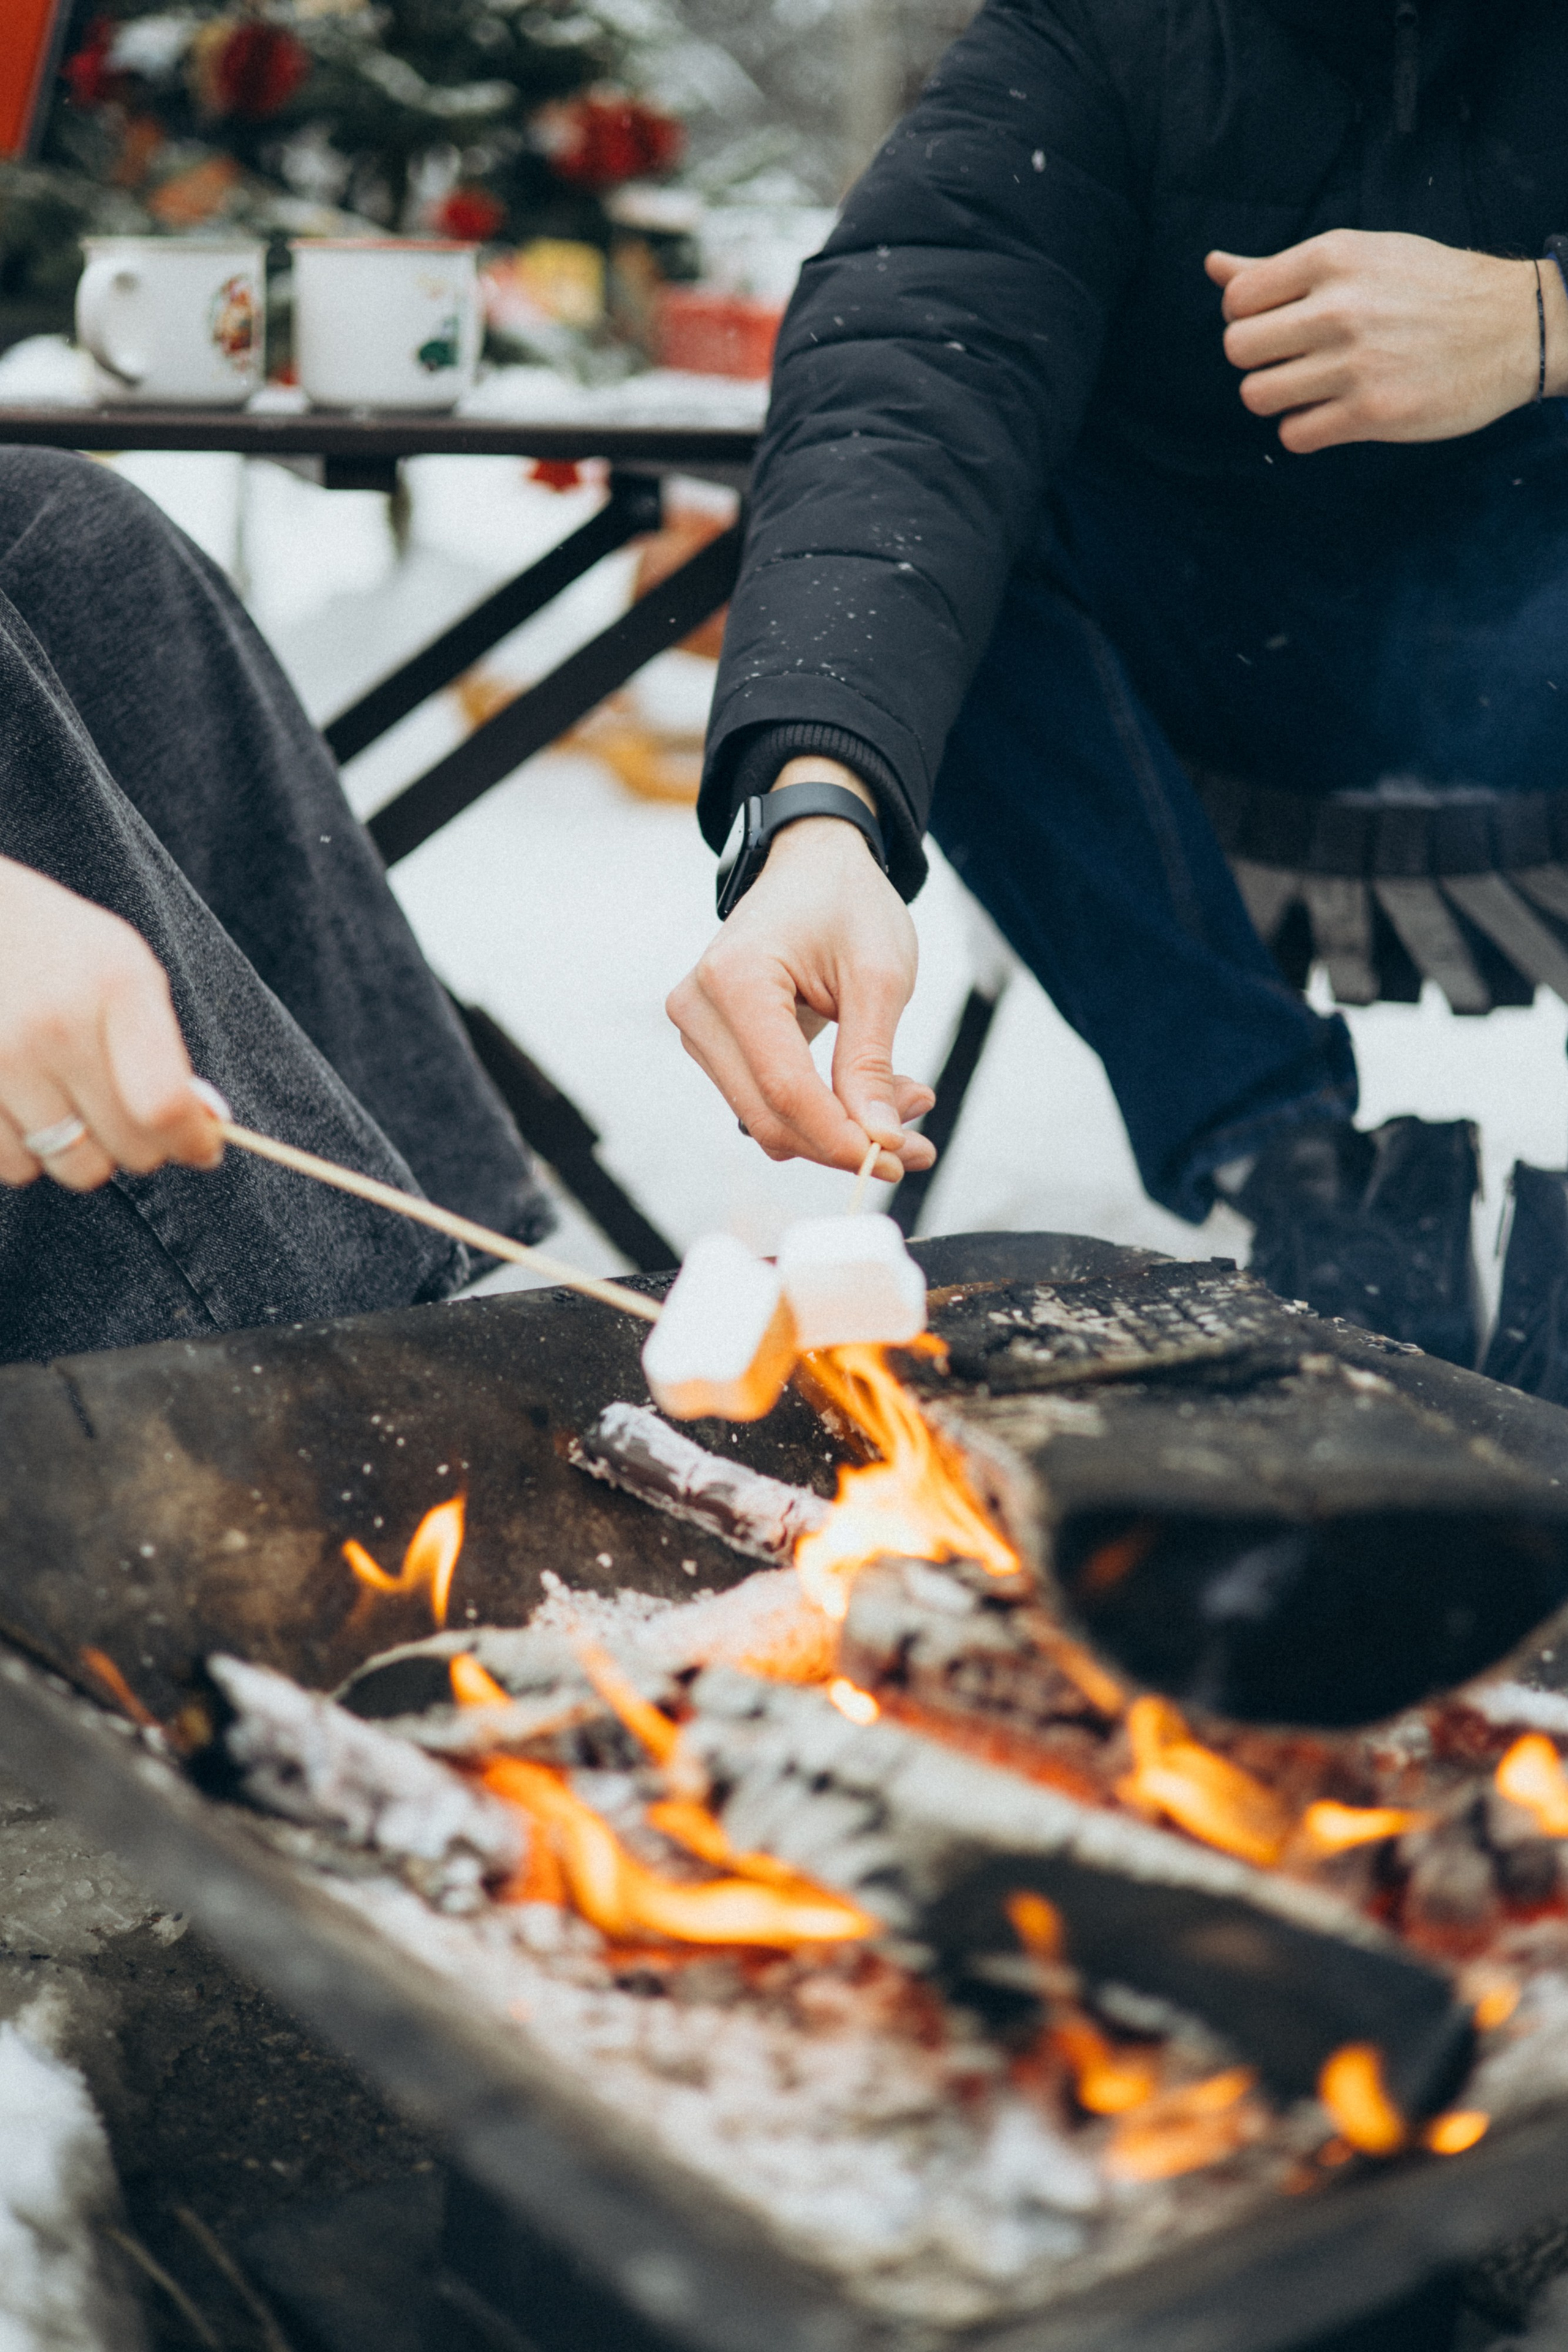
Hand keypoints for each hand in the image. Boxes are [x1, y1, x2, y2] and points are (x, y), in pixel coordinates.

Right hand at [0, 857, 221, 1189]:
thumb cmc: (55, 945)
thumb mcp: (123, 967)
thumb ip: (164, 1045)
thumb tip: (208, 1125)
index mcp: (115, 985)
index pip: (164, 1103)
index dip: (192, 1141)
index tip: (202, 1149)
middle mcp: (56, 1025)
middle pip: (127, 1147)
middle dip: (144, 1146)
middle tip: (132, 1120)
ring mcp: (1, 1058)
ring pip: (72, 1168)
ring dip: (82, 1153)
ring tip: (72, 1106)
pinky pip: (13, 1165)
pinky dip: (28, 1152)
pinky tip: (27, 1107)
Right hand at [667, 772, 936, 1182]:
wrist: (811, 863)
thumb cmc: (847, 904)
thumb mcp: (879, 975)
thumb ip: (872, 1061)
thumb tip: (881, 1142)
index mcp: (735, 979)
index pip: (784, 1089)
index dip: (841, 1137)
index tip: (900, 1159)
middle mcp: (698, 1008)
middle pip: (769, 1118)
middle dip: (845, 1143)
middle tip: (918, 1144)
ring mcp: (698, 1029)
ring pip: (766, 1121)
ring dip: (838, 1130)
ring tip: (905, 1103)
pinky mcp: (712, 1045)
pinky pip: (764, 1104)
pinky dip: (820, 1114)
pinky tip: (870, 1096)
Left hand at [1206, 230, 1567, 453]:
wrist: (1513, 326)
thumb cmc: (1428, 288)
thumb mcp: (1360, 257)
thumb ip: (1280, 269)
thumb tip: (1213, 266)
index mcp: (1331, 259)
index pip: (1236, 298)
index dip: (1246, 317)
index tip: (1278, 323)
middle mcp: (1338, 308)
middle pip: (1237, 349)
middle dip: (1256, 359)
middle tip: (1293, 359)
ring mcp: (1354, 364)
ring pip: (1257, 396)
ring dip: (1276, 398)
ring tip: (1312, 387)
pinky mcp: (1371, 414)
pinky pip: (1295, 435)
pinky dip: (1305, 430)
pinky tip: (1333, 412)